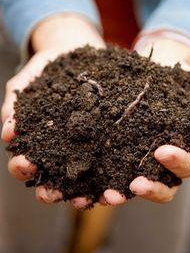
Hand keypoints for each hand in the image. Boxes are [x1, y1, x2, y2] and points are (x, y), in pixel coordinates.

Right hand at [1, 14, 106, 207]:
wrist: (73, 53)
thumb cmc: (44, 70)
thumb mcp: (26, 84)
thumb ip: (14, 104)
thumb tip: (8, 129)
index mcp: (36, 142)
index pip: (24, 164)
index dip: (22, 168)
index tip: (27, 164)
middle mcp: (59, 152)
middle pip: (51, 180)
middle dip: (49, 191)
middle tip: (51, 192)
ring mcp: (83, 150)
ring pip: (81, 180)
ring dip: (80, 193)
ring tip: (85, 198)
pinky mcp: (106, 143)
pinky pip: (109, 163)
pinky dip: (110, 177)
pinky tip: (116, 184)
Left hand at [99, 37, 189, 205]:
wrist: (160, 69)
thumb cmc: (187, 83)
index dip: (178, 162)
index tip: (161, 151)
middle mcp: (169, 162)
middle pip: (165, 186)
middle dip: (151, 188)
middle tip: (135, 185)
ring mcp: (145, 160)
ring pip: (137, 185)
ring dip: (123, 194)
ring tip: (107, 195)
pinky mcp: (124, 152)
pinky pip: (116, 171)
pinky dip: (104, 182)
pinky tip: (91, 189)